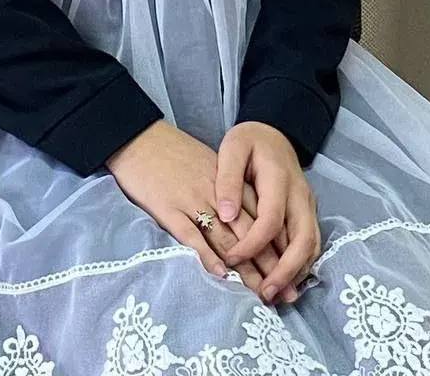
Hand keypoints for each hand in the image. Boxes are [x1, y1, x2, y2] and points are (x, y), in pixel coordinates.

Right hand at [105, 119, 291, 304]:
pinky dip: (207, 256)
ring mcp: (192, 199)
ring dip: (245, 268)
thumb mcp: (206, 164)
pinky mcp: (168, 208)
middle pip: (248, 231)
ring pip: (225, 237)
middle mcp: (214, 191)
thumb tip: (245, 217)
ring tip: (259, 292)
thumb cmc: (171, 152)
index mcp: (226, 180)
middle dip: (269, 262)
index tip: (291, 268)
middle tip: (285, 290)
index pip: (259, 214)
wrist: (138, 138)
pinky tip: (221, 274)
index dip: (276, 243)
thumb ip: (227, 187)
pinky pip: (192, 235)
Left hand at [214, 121, 320, 303]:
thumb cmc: (249, 141)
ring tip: (274, 295)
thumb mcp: (232, 147)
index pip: (271, 220)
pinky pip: (311, 243)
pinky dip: (302, 265)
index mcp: (279, 178)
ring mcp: (308, 204)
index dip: (252, 244)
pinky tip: (285, 280)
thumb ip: (228, 179)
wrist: (274, 132)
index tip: (231, 259)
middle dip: (285, 271)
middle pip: (302, 239)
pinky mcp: (308, 213)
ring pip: (312, 245)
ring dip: (296, 273)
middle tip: (264, 294)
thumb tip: (225, 215)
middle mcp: (300, 194)